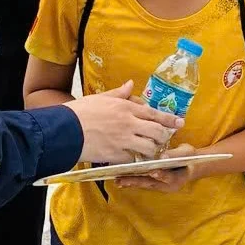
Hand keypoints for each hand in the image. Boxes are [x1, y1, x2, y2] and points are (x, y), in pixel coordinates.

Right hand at [64, 81, 183, 163]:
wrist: (64, 130)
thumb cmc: (80, 112)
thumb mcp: (100, 98)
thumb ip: (119, 93)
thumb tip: (131, 84)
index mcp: (125, 108)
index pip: (154, 114)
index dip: (169, 120)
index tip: (180, 123)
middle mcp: (128, 124)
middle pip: (157, 132)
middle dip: (163, 137)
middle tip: (163, 139)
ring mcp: (123, 141)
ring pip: (149, 148)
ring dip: (152, 151)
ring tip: (151, 151)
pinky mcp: (116, 155)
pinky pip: (134, 159)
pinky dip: (136, 160)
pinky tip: (135, 159)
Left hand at [117, 144, 199, 192]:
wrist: (191, 165)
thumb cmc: (188, 157)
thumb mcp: (186, 152)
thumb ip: (175, 154)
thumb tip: (163, 156)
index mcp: (178, 178)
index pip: (168, 177)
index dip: (160, 175)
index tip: (151, 172)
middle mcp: (168, 186)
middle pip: (151, 183)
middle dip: (136, 181)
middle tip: (122, 180)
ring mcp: (161, 186)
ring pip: (145, 184)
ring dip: (131, 182)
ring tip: (118, 180)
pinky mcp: (154, 184)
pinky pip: (142, 183)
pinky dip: (132, 181)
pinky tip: (121, 179)